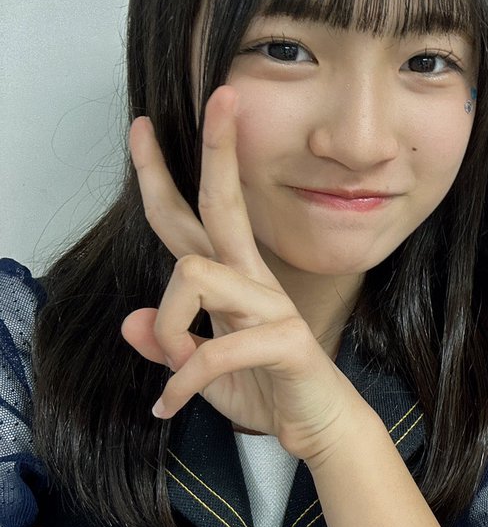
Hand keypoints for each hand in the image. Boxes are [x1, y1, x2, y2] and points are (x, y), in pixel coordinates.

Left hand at [121, 86, 379, 462]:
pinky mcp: (284, 340)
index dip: (163, 171)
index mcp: (233, 277)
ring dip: (165, 327)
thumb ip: (168, 346)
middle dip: (217, 149)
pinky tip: (170, 406)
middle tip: (212, 98)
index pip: (192, 212)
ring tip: (169, 375)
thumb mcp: (198, 372)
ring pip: (194, 273)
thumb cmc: (268, 392)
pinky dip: (181, 383)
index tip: (141, 126)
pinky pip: (212, 350)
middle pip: (224, 202)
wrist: (320, 429)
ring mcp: (272, 305)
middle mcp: (253, 279)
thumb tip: (129, 322)